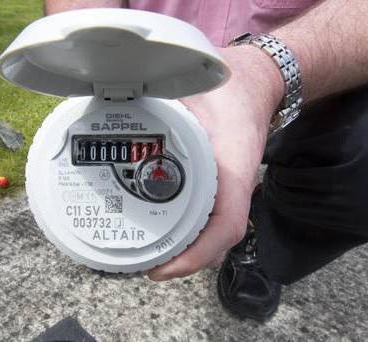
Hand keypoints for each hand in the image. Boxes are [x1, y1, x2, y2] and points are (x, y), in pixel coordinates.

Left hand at [147, 45, 282, 280]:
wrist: (257, 84)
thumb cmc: (229, 86)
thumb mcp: (193, 86)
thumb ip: (157, 94)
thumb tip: (111, 103)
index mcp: (233, 167)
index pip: (226, 226)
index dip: (196, 255)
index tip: (160, 270)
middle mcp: (235, 185)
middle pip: (215, 241)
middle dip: (181, 260)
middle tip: (140, 264)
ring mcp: (230, 188)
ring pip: (213, 233)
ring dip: (184, 248)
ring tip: (145, 253)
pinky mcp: (222, 185)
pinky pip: (208, 217)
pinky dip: (186, 229)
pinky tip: (159, 226)